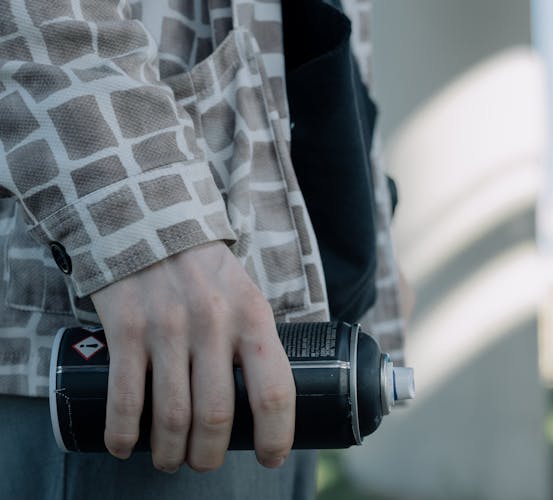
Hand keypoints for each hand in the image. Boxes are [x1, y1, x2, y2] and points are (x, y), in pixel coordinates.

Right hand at [90, 241, 294, 471]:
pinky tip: (125, 448)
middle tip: (204, 464)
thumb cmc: (207, 272)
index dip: (276, 436)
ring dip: (170, 453)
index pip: (274, 391)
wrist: (151, 224)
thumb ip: (255, 340)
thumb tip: (267, 403)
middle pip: (216, 416)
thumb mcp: (246, 296)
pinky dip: (122, 434)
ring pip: (171, 416)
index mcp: (253, 317)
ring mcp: (167, 327)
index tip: (271, 458)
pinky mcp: (125, 329)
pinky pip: (124, 397)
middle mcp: (213, 324)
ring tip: (170, 462)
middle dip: (210, 455)